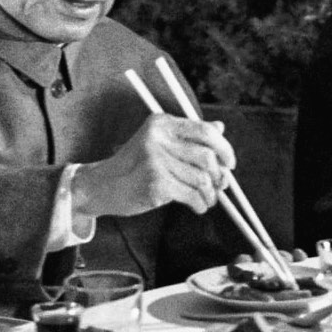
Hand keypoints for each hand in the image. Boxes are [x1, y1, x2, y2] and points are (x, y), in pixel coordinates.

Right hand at [77, 112, 235, 216]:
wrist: (102, 186)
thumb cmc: (133, 167)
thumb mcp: (158, 143)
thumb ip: (188, 136)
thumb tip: (220, 127)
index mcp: (162, 124)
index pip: (205, 131)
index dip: (224, 148)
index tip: (230, 163)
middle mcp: (159, 138)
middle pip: (207, 157)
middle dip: (219, 176)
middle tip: (220, 187)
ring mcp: (156, 160)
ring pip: (201, 179)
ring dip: (210, 194)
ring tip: (207, 200)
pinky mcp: (156, 183)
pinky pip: (192, 195)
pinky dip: (200, 204)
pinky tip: (197, 207)